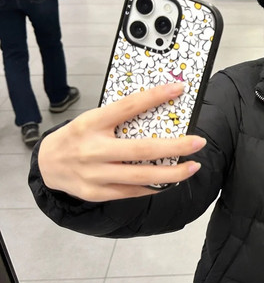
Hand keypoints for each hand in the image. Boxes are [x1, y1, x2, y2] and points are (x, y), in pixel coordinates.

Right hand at [37, 83, 205, 201]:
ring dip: (172, 173)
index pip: (128, 106)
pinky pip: (132, 191)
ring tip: (192, 166)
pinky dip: (154, 186)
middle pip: (141, 149)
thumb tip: (159, 112)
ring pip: (141, 176)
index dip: (155, 97)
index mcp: (92, 123)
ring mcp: (94, 175)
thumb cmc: (77, 137)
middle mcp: (92, 150)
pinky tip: (170, 181)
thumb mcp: (92, 119)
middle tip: (197, 142)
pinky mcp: (96, 193)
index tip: (178, 89)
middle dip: (175, 147)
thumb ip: (120, 118)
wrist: (47, 164)